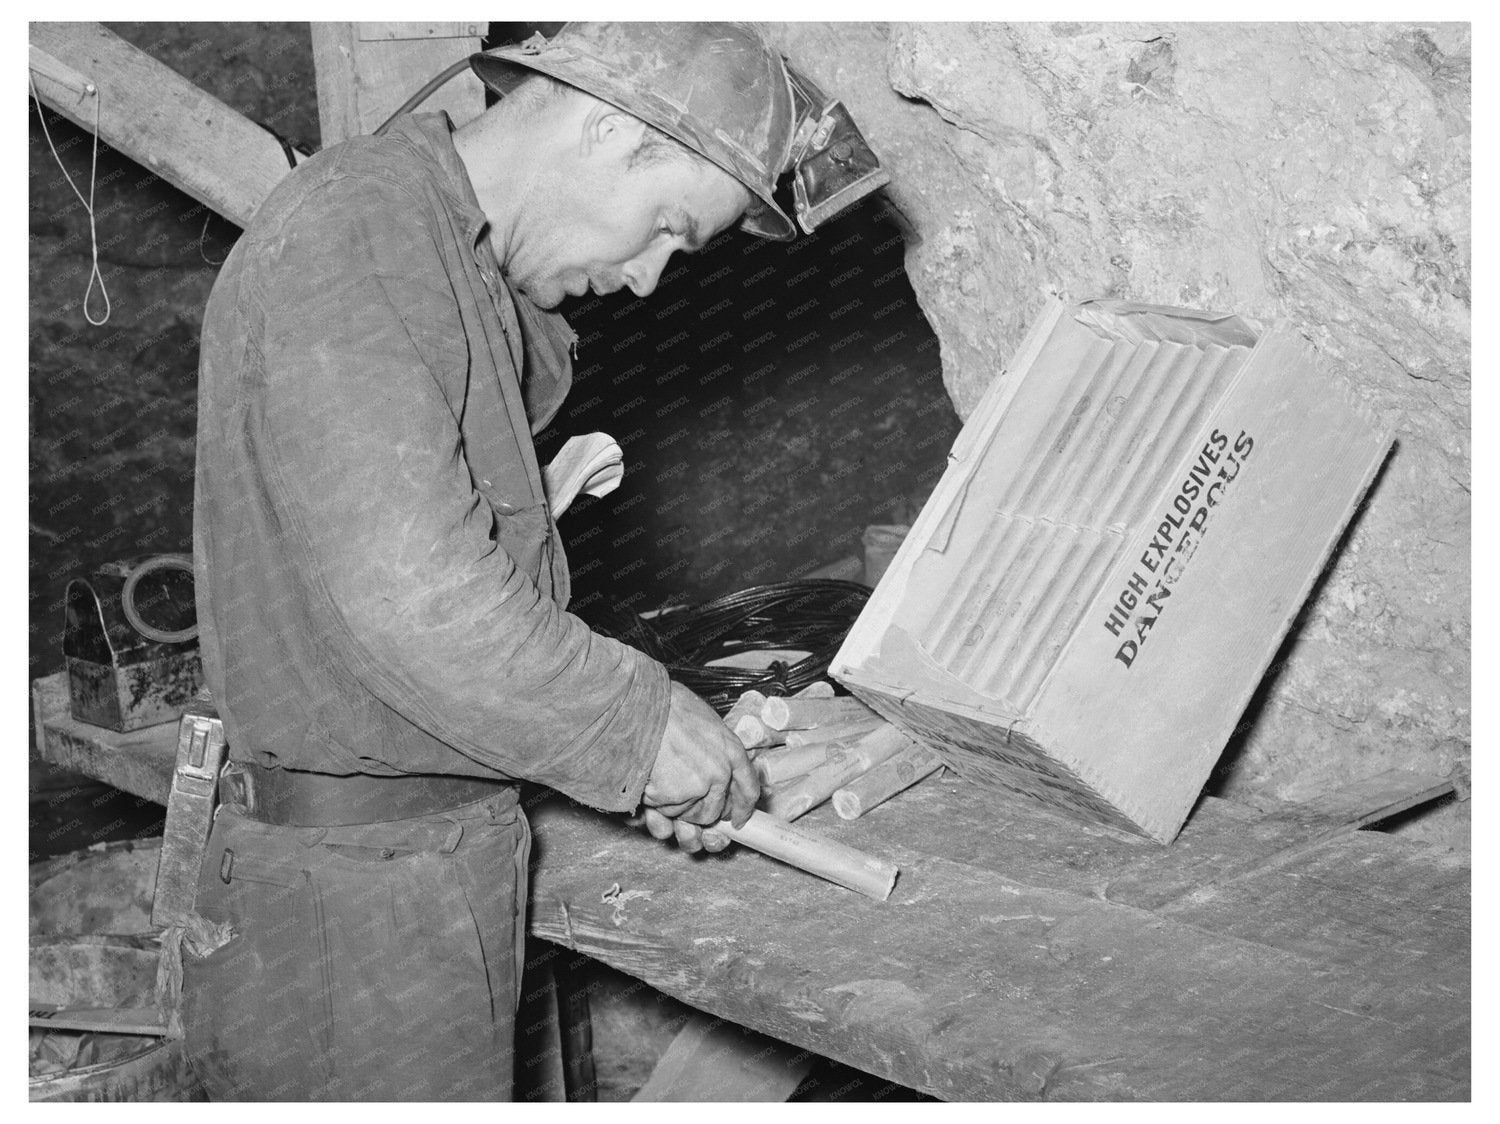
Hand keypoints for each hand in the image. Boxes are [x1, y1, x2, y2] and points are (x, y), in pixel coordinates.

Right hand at [638, 681, 759, 853]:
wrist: (639, 708)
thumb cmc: (665, 707)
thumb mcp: (703, 721)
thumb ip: (714, 749)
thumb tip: (713, 770)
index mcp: (731, 750)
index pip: (748, 789)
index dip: (743, 809)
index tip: (738, 820)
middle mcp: (720, 772)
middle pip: (714, 811)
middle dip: (697, 811)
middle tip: (679, 798)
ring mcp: (697, 787)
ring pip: (687, 816)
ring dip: (673, 807)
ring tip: (659, 778)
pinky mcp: (673, 797)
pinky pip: (663, 812)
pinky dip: (653, 804)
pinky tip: (646, 782)